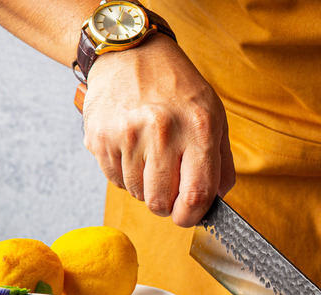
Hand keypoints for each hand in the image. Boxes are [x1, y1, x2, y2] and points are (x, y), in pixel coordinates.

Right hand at [81, 34, 234, 226]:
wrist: (130, 52)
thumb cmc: (177, 87)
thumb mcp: (214, 116)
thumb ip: (221, 163)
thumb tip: (217, 201)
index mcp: (198, 128)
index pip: (196, 195)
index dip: (192, 216)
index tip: (189, 215)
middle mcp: (162, 131)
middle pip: (161, 202)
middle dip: (167, 204)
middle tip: (169, 186)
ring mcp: (126, 134)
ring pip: (136, 194)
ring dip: (145, 186)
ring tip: (151, 157)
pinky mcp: (99, 137)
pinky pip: (114, 180)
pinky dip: (125, 174)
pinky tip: (132, 150)